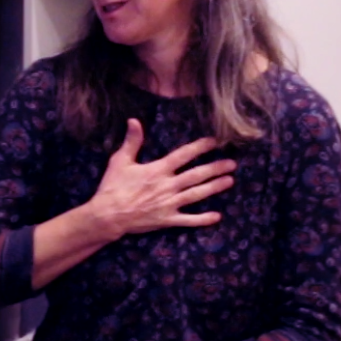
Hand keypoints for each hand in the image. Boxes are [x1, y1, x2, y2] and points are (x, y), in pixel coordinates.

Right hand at [84, 118, 234, 240]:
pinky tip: (217, 216)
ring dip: (214, 187)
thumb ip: (132, 141)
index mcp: (157, 170)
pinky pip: (188, 220)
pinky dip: (203, 219)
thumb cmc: (112, 187)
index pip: (183, 155)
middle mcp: (167, 186)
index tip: (215, 142)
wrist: (108, 215)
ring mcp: (169, 204)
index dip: (200, 147)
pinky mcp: (167, 220)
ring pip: (197, 194)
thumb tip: (134, 120)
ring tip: (230, 181)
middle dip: (215, 168)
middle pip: (196, 175)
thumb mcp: (120, 160)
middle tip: (232, 164)